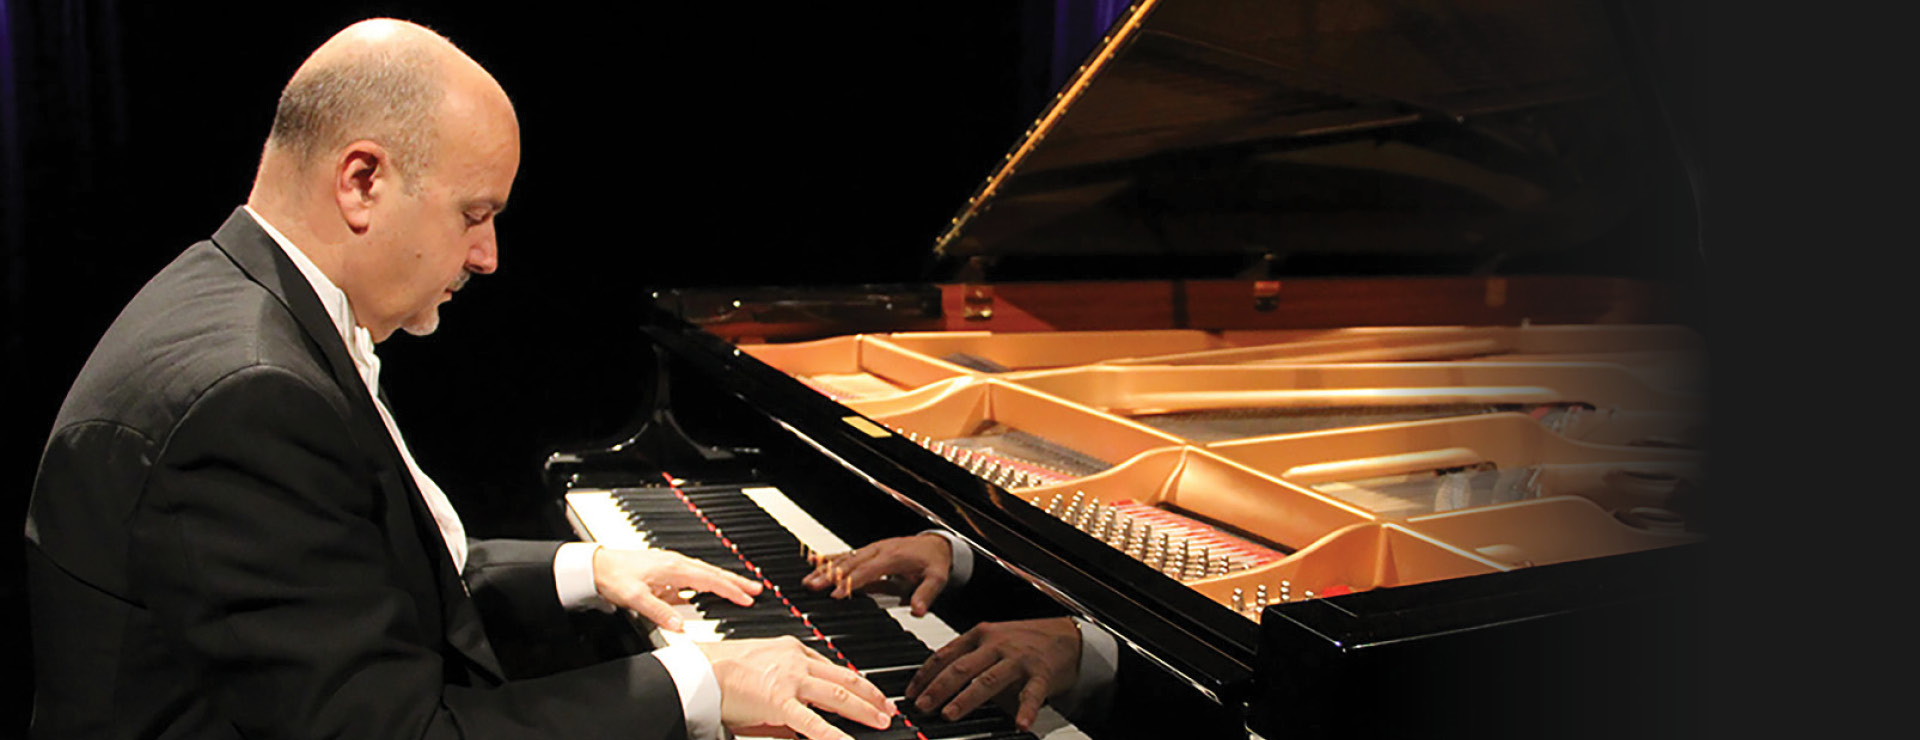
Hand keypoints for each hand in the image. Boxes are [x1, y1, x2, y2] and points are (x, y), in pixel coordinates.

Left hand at [591, 547, 760, 631]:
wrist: (597, 566)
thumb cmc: (615, 577)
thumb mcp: (636, 599)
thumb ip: (660, 612)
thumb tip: (680, 626)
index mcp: (674, 568)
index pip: (710, 580)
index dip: (730, 590)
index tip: (747, 599)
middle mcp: (676, 564)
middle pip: (713, 573)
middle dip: (736, 582)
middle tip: (756, 589)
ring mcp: (671, 566)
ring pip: (705, 574)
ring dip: (723, 582)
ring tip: (740, 590)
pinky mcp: (665, 572)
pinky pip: (692, 578)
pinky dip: (706, 584)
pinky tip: (705, 593)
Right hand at [698, 636, 893, 739]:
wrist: (699, 672)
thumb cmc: (723, 674)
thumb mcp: (763, 680)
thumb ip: (788, 701)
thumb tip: (804, 728)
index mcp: (793, 650)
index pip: (832, 667)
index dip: (855, 682)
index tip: (869, 693)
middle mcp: (796, 660)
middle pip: (844, 677)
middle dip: (870, 695)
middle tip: (887, 708)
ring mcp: (790, 679)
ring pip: (838, 693)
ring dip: (864, 708)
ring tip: (881, 720)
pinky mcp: (780, 700)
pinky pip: (814, 722)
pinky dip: (835, 735)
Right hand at [802, 533, 950, 615]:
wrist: (936, 545)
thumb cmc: (934, 561)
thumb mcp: (937, 578)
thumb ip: (926, 595)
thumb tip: (917, 610)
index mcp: (892, 557)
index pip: (867, 571)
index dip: (851, 582)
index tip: (836, 594)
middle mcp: (879, 551)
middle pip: (849, 563)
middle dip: (830, 576)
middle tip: (812, 587)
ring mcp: (872, 550)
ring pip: (844, 558)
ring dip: (824, 568)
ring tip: (807, 579)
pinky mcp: (868, 551)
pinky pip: (846, 554)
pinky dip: (828, 558)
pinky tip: (813, 561)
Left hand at [906, 617, 1079, 731]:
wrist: (1067, 636)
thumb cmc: (1025, 640)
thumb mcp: (992, 640)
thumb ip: (968, 658)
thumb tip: (936, 683)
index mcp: (980, 635)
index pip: (945, 655)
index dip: (925, 675)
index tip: (911, 693)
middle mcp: (996, 645)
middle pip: (961, 668)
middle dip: (937, 689)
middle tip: (922, 706)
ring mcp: (1018, 659)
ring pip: (987, 680)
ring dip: (966, 698)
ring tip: (949, 714)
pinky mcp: (1041, 674)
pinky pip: (1031, 694)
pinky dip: (1025, 710)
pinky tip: (1020, 723)